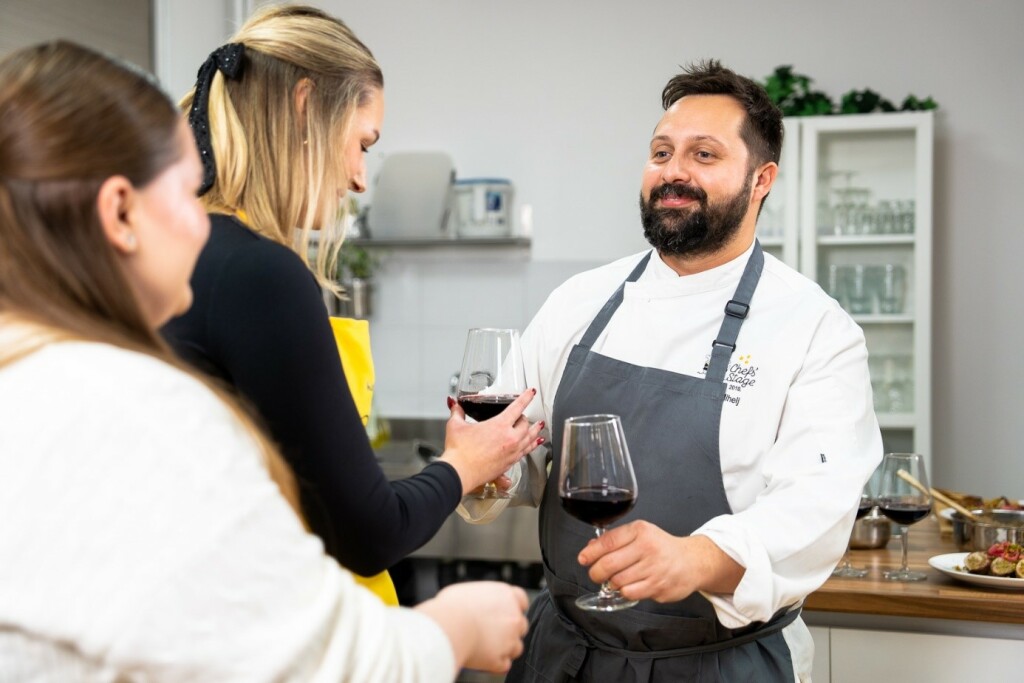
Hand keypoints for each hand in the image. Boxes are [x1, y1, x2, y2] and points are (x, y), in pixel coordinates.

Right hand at [415, 581, 529, 672]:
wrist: (449, 626)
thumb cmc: (452, 606)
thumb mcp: (465, 591)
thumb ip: (478, 598)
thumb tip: (472, 603)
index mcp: (505, 595)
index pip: (521, 600)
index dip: (514, 606)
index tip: (505, 611)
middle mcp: (513, 617)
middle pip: (521, 625)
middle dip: (509, 629)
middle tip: (491, 630)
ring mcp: (509, 640)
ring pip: (516, 647)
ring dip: (504, 648)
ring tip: (485, 646)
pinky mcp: (499, 659)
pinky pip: (504, 665)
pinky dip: (495, 664)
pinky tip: (483, 659)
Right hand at [441, 390, 544, 495]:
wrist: (459, 473)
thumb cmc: (459, 452)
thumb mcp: (456, 426)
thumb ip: (457, 413)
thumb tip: (455, 406)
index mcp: (499, 425)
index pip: (518, 407)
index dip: (526, 397)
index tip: (531, 392)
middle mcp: (510, 439)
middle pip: (526, 424)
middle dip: (524, 417)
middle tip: (521, 415)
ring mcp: (511, 452)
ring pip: (530, 439)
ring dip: (535, 431)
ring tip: (539, 427)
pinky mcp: (509, 464)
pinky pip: (525, 452)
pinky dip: (531, 446)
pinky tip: (532, 445)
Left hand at [577, 521, 744, 602]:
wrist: (692, 562)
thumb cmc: (662, 547)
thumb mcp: (640, 534)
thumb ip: (615, 540)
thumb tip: (590, 548)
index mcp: (640, 531)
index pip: (608, 542)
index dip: (591, 553)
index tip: (583, 559)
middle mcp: (647, 548)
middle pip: (609, 564)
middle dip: (596, 572)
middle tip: (595, 574)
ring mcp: (654, 568)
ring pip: (618, 581)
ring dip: (611, 583)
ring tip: (615, 579)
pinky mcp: (658, 586)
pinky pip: (630, 593)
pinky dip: (624, 592)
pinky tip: (629, 586)